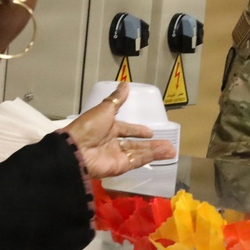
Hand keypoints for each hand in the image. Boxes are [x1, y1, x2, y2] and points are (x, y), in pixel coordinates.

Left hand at [59, 82, 175, 177]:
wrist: (77, 149)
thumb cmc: (89, 126)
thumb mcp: (105, 109)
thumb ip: (117, 99)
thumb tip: (125, 83)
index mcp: (108, 127)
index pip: (126, 129)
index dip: (138, 130)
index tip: (150, 132)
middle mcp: (113, 142)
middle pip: (136, 144)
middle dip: (152, 144)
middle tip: (168, 143)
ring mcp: (117, 155)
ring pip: (140, 153)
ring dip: (156, 151)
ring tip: (172, 150)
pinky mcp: (120, 166)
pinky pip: (138, 160)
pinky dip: (151, 157)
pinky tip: (164, 154)